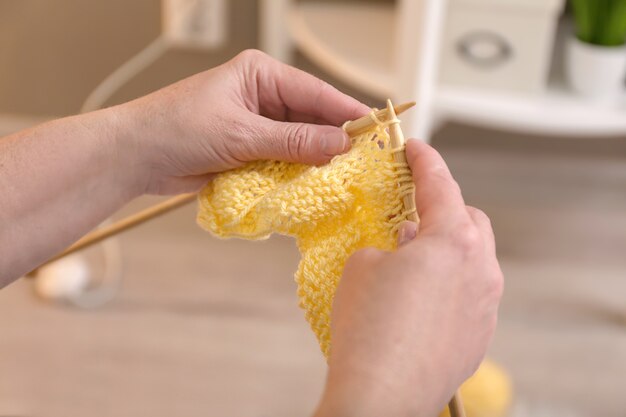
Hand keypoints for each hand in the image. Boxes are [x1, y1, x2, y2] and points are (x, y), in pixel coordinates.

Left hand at [115, 49, 369, 194]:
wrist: (135, 156)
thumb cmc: (178, 128)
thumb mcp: (241, 134)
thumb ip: (293, 142)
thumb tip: (340, 144)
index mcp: (260, 76)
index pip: (315, 92)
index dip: (346, 112)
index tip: (376, 130)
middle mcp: (262, 97)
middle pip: (310, 119)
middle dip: (333, 140)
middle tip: (364, 162)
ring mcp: (256, 126)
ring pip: (298, 143)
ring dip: (314, 161)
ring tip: (343, 178)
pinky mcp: (249, 151)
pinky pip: (282, 161)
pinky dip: (295, 174)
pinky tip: (313, 186)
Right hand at [314, 140, 502, 416]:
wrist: (382, 396)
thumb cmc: (369, 329)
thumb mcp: (362, 267)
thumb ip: (385, 246)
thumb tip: (400, 251)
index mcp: (452, 240)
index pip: (441, 184)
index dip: (424, 160)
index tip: (414, 148)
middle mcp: (481, 269)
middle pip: (470, 221)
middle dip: (443, 210)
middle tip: (410, 215)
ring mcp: (486, 305)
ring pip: (473, 260)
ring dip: (446, 251)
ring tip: (411, 263)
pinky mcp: (480, 335)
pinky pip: (470, 295)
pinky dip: (449, 285)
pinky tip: (419, 302)